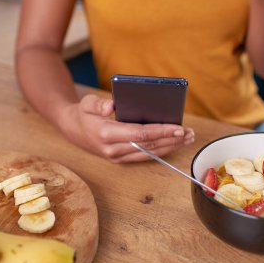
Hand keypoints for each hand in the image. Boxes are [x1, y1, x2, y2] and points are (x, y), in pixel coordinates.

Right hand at [57, 94, 194, 162]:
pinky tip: (173, 145)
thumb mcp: (87, 103)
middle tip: (189, 134)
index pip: (140, 134)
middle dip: (171, 140)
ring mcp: (117, 157)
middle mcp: (113, 149)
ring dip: (170, 147)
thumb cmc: (84, 113)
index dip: (161, 132)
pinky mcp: (121, 159)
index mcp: (106, 134)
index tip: (178, 128)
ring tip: (187, 139)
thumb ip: (99, 104)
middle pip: (149, 146)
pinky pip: (144, 156)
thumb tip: (112, 106)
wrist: (73, 130)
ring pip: (149, 154)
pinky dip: (161, 151)